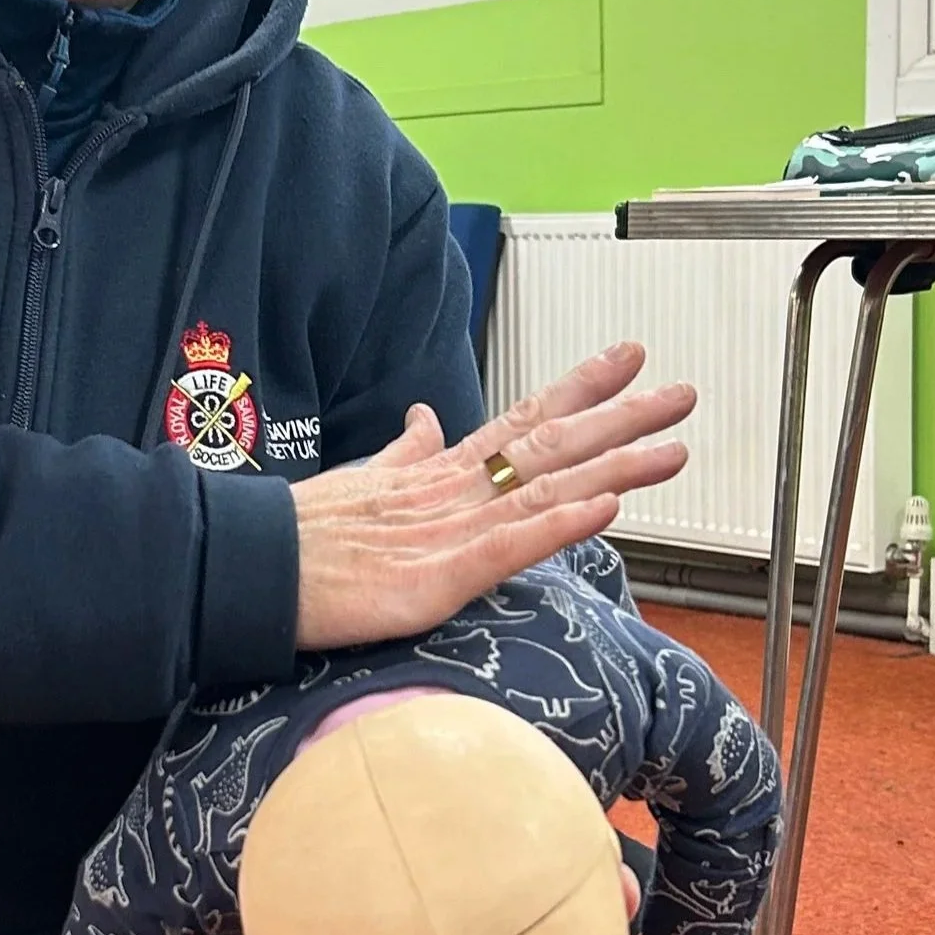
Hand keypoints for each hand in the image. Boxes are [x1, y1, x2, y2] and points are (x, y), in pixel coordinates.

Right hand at [292, 347, 695, 650]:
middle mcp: (455, 490)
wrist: (252, 570)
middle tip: (682, 394)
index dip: (580, 388)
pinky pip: (511, 546)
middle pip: (552, 447)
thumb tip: (424, 420)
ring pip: (547, 490)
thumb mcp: (361, 483)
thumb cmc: (301, 536)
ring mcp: (450, 530)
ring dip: (615, 467)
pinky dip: (562, 525)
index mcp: (438, 471)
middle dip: (621, 420)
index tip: (630, 357)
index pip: (523, 419)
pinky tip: (607, 507)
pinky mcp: (439, 577)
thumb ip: (401, 452)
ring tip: (672, 448)